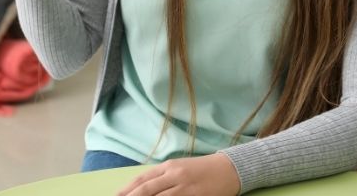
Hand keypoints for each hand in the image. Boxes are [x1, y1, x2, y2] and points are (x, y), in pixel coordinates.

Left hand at [118, 153, 239, 195]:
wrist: (229, 169)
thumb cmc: (202, 169)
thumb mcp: (179, 168)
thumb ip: (162, 176)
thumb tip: (143, 187)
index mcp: (168, 166)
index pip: (142, 179)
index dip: (127, 189)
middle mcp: (174, 175)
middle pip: (147, 189)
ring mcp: (184, 186)